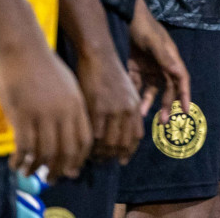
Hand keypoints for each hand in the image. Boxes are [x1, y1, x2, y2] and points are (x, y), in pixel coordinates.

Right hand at [0, 38, 91, 180]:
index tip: (70, 168)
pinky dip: (19, 160)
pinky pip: (24, 147)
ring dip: (36, 168)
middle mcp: (63, 112)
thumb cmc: (42, 65)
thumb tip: (64, 132)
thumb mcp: (65, 86)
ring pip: (44, 153)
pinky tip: (15, 163)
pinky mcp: (23, 115)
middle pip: (66, 151)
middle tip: (51, 179)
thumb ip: (68, 108)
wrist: (24, 48)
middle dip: (59, 169)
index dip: (78, 158)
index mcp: (76, 105)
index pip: (84, 140)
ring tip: (28, 173)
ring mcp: (44, 115)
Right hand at [77, 33, 143, 162]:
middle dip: (112, 156)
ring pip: (108, 141)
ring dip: (100, 153)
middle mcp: (128, 110)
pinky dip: (90, 144)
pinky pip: (94, 133)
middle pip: (122, 143)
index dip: (129, 151)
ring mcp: (113, 110)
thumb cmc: (110, 73)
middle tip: (102, 162)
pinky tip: (84, 146)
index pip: (136, 137)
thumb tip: (121, 132)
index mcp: (136, 106)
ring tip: (92, 158)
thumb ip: (127, 111)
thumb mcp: (127, 91)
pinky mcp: (97, 107)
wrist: (99, 56)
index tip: (121, 160)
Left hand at [127, 0, 190, 125]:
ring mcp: (149, 67)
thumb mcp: (154, 42)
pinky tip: (129, 103)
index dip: (185, 95)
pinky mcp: (136, 67)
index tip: (185, 111)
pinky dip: (135, 94)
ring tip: (142, 116)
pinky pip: (137, 85)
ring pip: (152, 90)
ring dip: (148, 102)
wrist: (125, 17)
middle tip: (163, 121)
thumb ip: (164, 57)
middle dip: (167, 105)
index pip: (181, 80)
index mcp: (171, 59)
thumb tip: (177, 73)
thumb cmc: (143, 27)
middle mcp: (162, 65)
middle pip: (168, 89)